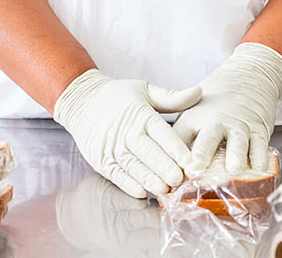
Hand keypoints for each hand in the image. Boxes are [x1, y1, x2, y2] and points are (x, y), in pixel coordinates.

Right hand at [52, 69, 201, 198]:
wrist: (82, 101)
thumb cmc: (118, 96)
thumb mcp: (145, 89)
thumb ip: (172, 97)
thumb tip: (199, 93)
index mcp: (141, 114)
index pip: (161, 133)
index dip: (176, 148)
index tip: (190, 160)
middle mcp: (127, 132)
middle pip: (149, 153)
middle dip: (165, 168)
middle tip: (180, 180)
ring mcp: (113, 148)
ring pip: (135, 167)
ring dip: (150, 180)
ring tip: (166, 189)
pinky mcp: (102, 160)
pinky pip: (117, 175)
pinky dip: (130, 185)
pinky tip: (143, 192)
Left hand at [173, 42, 281, 175]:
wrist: (248, 76)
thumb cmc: (214, 102)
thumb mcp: (191, 112)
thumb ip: (181, 138)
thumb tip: (167, 170)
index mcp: (194, 118)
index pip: (180, 137)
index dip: (174, 155)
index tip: (169, 171)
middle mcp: (216, 122)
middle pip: (207, 139)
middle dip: (200, 155)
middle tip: (194, 170)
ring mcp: (239, 126)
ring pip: (238, 142)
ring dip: (235, 156)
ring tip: (234, 169)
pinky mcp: (259, 129)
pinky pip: (261, 145)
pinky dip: (261, 157)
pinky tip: (260, 168)